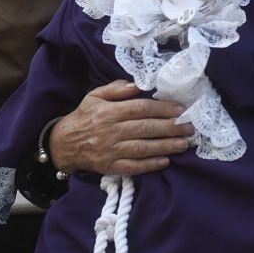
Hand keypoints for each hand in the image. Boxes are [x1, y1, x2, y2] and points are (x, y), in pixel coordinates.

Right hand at [49, 80, 192, 175]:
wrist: (64, 144)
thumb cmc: (84, 117)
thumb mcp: (94, 96)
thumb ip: (116, 89)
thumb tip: (138, 85)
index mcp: (109, 112)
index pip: (140, 108)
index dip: (161, 108)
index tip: (179, 108)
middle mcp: (111, 131)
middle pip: (145, 128)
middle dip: (170, 127)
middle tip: (189, 126)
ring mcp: (111, 151)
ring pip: (142, 148)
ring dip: (165, 146)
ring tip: (184, 144)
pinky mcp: (110, 167)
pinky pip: (133, 167)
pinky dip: (150, 165)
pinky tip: (165, 161)